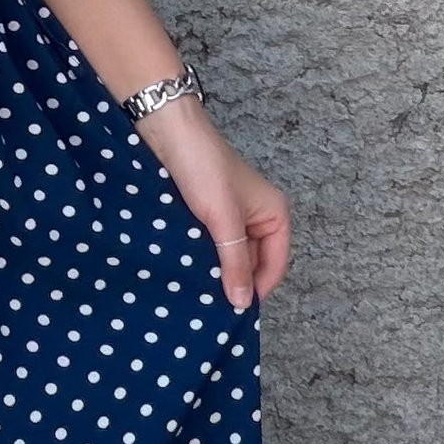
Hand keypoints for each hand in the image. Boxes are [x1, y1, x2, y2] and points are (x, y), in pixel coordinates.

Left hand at [133, 100, 291, 313]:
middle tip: (212, 303)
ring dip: (216, 269)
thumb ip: (234, 262)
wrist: (168, 132)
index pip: (275, 266)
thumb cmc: (203, 168)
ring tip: (198, 289)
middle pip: (252, 263)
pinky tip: (188, 269)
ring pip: (229, 255)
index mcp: (274, 215)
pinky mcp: (207, 213)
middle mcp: (257, 217)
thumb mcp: (223, 220)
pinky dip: (203, 257)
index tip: (233, 311)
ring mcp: (232, 215)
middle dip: (234, 281)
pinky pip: (211, 244)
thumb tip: (242, 303)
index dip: (257, 289)